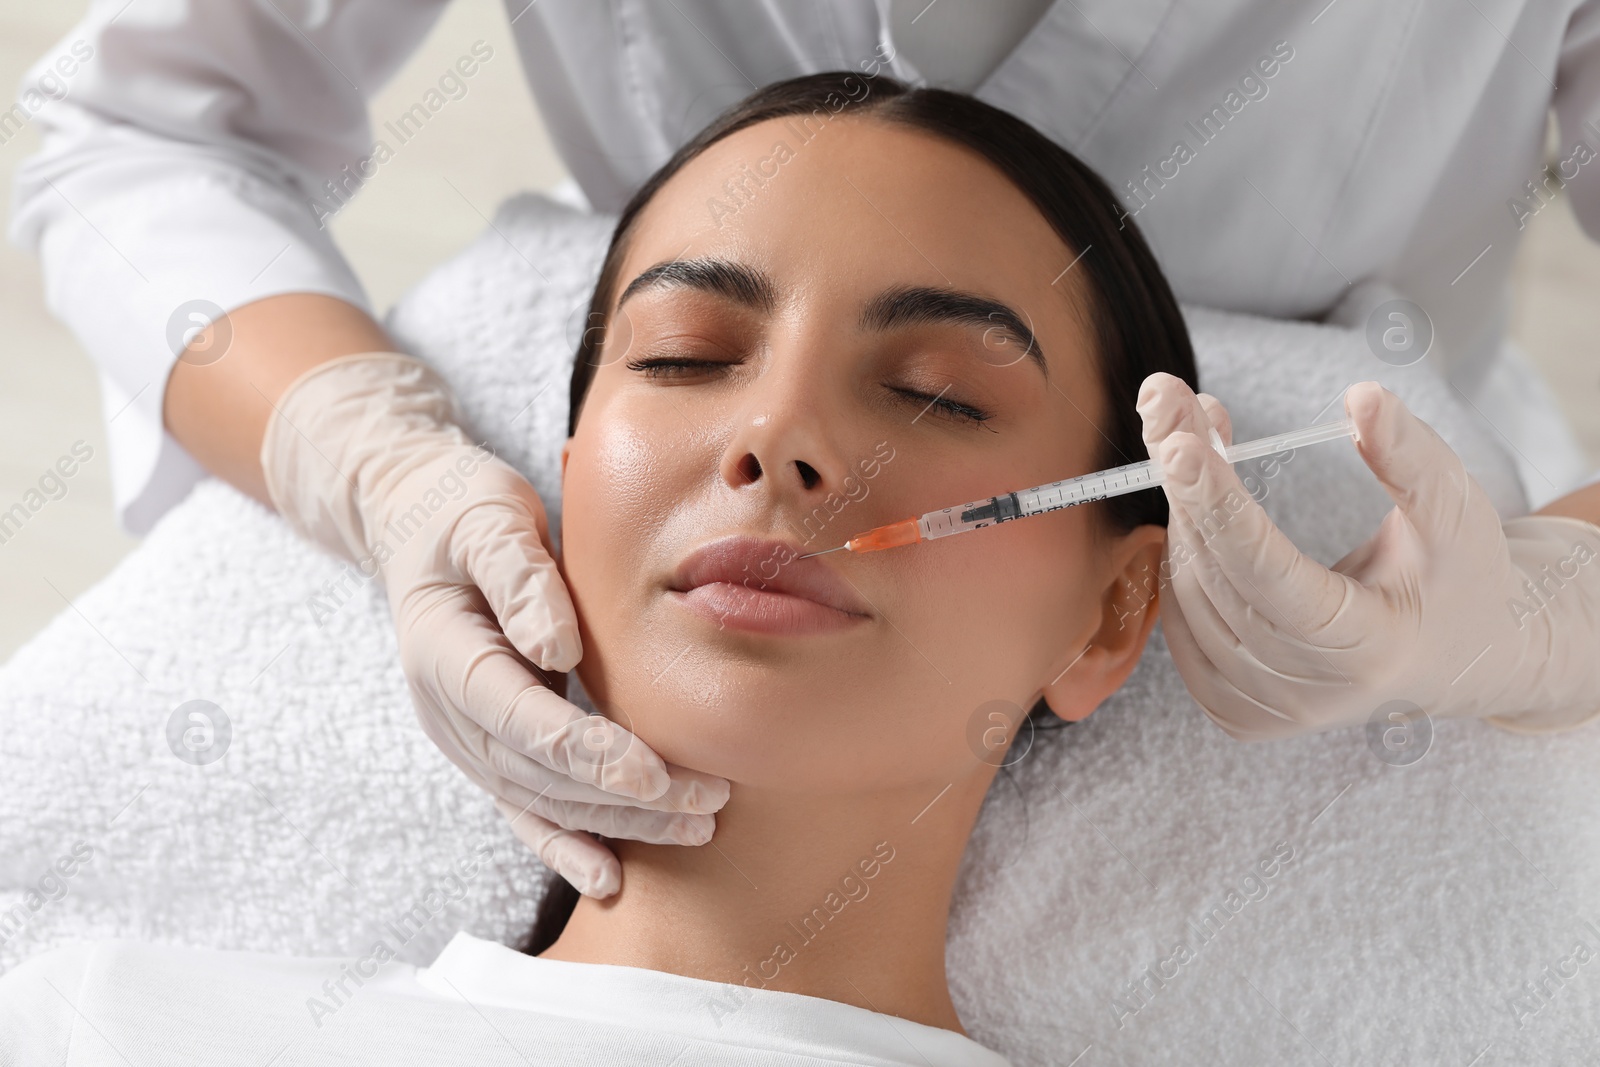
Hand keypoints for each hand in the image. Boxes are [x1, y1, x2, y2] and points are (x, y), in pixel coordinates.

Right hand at [261, 352, 728, 894]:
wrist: (417, 523)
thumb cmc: (461, 511)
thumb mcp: (488, 519)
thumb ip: (520, 577)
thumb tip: (557, 648)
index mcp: (445, 655)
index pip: (526, 721)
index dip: (591, 755)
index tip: (655, 775)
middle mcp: (448, 712)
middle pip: (541, 775)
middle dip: (626, 798)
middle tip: (707, 802)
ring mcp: (464, 737)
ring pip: (541, 800)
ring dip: (617, 823)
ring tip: (695, 828)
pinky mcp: (487, 744)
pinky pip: (525, 807)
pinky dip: (566, 845)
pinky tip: (611, 877)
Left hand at [1136, 372, 1599, 740]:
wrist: (1454, 659)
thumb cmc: (1458, 577)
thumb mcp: (1457, 511)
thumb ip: (1411, 456)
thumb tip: (1361, 397)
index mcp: (1368, 650)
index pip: (1271, 575)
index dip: (1220, 506)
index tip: (1180, 442)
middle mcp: (1308, 693)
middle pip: (1217, 575)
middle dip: (1186, 480)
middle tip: (1168, 401)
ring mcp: (1261, 710)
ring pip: (1187, 592)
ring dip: (1180, 506)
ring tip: (1194, 439)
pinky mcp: (1230, 710)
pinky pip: (1178, 618)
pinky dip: (1181, 551)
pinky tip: (1197, 502)